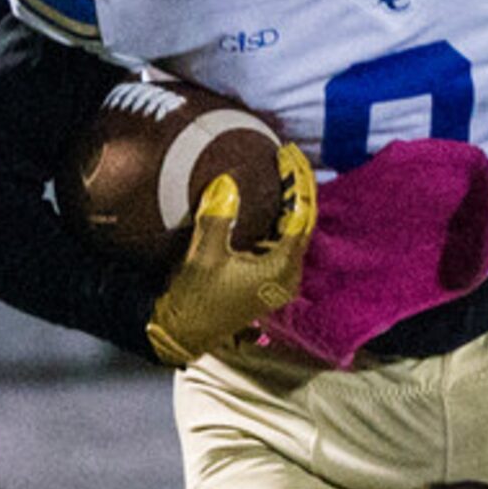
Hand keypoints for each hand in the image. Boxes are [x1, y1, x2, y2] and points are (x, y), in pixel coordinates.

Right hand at [146, 144, 316, 366]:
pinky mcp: (268, 279)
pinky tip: (271, 200)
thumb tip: (227, 183)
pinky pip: (282, 240)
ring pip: (295, 230)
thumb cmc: (194, 299)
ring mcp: (280, 279)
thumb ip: (217, 219)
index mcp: (281, 269)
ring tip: (283, 170)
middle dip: (299, 187)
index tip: (289, 156)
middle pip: (304, 221)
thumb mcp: (203, 256)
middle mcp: (289, 275)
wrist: (182, 332)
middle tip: (289, 156)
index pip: (301, 216)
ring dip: (291, 201)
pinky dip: (280, 218)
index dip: (297, 182)